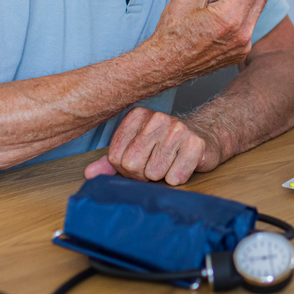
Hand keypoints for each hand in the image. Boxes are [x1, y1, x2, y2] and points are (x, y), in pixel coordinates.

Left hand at [84, 107, 219, 185]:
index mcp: (137, 116)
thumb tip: (89, 174)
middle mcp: (156, 118)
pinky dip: (178, 177)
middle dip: (143, 174)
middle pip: (132, 165)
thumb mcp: (135, 149)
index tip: (141, 160)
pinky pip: (175, 177)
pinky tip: (183, 164)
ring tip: (171, 162)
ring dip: (162, 176)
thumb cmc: (165, 146)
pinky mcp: (195, 144)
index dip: (127, 168)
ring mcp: (177, 129)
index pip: (115, 157)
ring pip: (154, 173)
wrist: (204, 137)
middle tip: (155, 165)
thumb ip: (111, 161)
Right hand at [141, 0, 291, 85]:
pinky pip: (245, 23)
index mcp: (230, 16)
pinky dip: (237, 14)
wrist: (164, 66)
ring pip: (253, 9)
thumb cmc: (172, 31)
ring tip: (212, 6)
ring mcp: (243, 45)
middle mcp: (243, 33)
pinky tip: (215, 21)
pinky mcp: (240, 52)